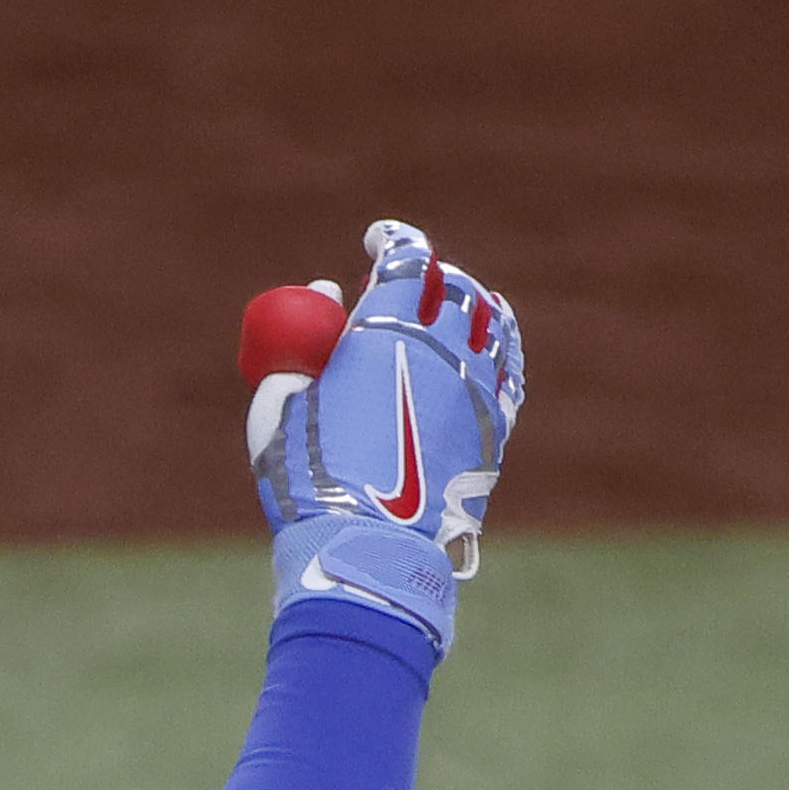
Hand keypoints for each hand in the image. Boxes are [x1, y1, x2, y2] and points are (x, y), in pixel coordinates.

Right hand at [244, 219, 520, 641]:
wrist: (365, 550)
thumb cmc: (309, 477)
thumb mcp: (280, 403)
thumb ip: (305, 342)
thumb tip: (327, 292)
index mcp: (388, 333)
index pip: (406, 258)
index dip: (391, 239)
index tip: (375, 239)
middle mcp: (444, 350)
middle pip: (452, 287)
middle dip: (429, 272)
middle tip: (409, 278)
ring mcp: (476, 389)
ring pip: (490, 323)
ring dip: (469, 305)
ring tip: (454, 304)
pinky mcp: (494, 429)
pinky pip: (508, 371)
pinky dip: (498, 349)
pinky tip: (487, 350)